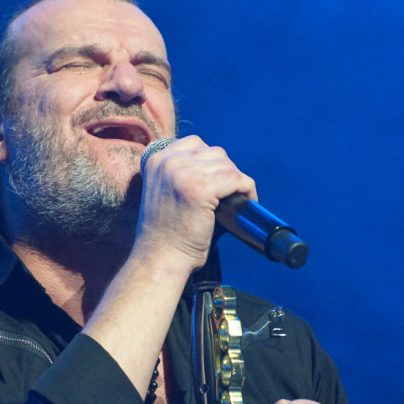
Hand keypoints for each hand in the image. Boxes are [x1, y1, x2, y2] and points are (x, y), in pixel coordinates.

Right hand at [136, 135, 257, 271]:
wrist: (160, 259)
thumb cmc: (165, 234)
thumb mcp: (164, 191)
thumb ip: (181, 173)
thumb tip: (218, 165)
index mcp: (155, 159)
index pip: (195, 143)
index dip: (211, 162)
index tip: (217, 181)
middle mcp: (168, 161)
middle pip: (214, 152)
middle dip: (226, 172)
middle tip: (228, 195)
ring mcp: (183, 173)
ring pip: (227, 165)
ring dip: (236, 182)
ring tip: (236, 200)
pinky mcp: (201, 189)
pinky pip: (237, 179)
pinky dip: (247, 190)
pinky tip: (246, 202)